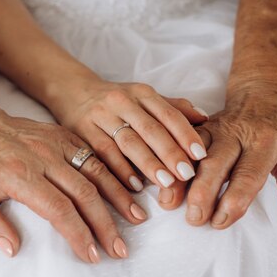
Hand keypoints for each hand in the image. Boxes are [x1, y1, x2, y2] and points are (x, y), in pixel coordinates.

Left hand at [0, 105, 147, 262]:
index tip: (92, 255)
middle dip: (105, 226)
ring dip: (118, 198)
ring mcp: (56, 144)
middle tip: (119, 249)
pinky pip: (92, 156)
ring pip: (96, 173)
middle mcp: (43, 158)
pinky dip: (112, 175)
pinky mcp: (63, 136)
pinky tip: (125, 191)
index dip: (79, 235)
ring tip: (136, 220)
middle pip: (85, 194)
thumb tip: (14, 250)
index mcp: (20, 175)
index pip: (59, 210)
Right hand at [53, 81, 208, 191]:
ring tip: (166, 182)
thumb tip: (204, 118)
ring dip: (148, 164)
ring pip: (128, 142)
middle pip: (149, 129)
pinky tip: (135, 185)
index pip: (168, 114)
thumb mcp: (144, 97)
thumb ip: (173, 107)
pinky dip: (120, 170)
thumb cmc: (117, 100)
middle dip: (169, 152)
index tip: (200, 155)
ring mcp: (101, 116)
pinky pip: (103, 153)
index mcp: (142, 93)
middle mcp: (122, 102)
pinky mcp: (82, 132)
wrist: (72, 90)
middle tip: (186, 174)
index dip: (185, 134)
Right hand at [179, 80, 276, 227]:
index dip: (234, 200)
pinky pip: (180, 143)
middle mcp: (237, 134)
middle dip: (203, 192)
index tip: (221, 221)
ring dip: (179, 177)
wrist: (263, 87)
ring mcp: (215, 129)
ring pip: (192, 153)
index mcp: (265, 142)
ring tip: (168, 201)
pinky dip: (167, 161)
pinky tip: (157, 180)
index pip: (249, 175)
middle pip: (216, 164)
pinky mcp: (199, 127)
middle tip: (194, 218)